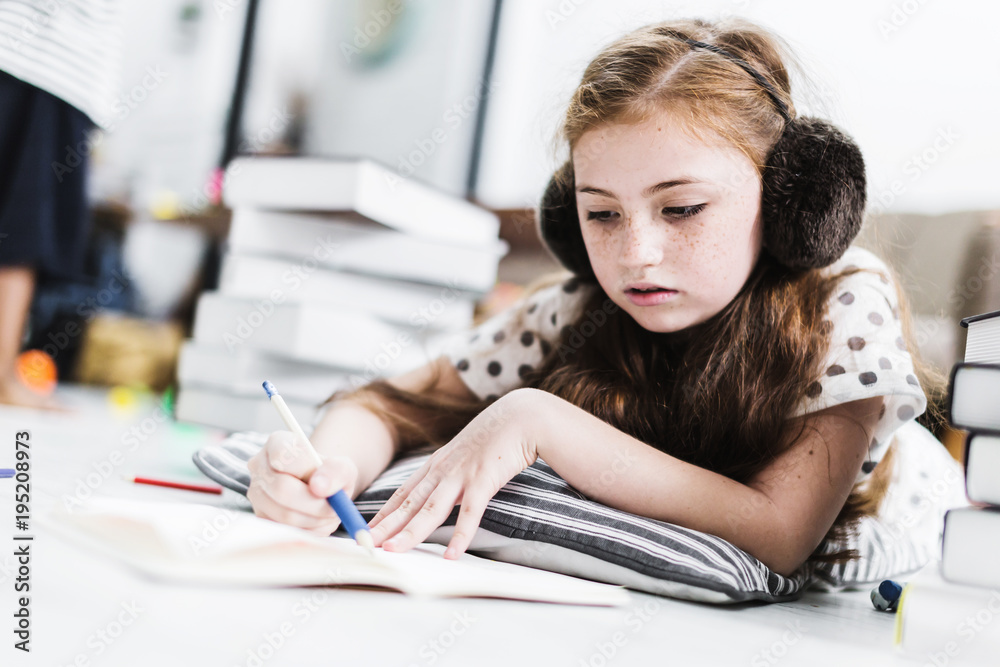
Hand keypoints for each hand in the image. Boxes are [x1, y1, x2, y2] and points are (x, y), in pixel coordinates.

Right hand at [247, 430, 359, 535]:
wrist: (321, 490)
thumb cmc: (330, 475)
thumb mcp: (343, 467)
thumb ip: (336, 470)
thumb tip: (319, 488)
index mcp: (277, 443)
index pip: (283, 455)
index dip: (307, 471)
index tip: (326, 483)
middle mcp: (259, 466)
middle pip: (281, 489)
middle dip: (314, 504)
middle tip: (334, 508)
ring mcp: (256, 493)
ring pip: (283, 513)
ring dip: (314, 519)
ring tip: (329, 514)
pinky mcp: (260, 516)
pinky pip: (284, 529)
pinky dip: (307, 530)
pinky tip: (317, 521)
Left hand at [367, 389, 539, 558]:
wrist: (521, 416)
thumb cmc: (497, 436)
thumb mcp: (466, 454)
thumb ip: (453, 473)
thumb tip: (447, 494)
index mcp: (437, 464)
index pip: (404, 493)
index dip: (385, 512)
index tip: (368, 528)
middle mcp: (443, 470)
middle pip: (409, 503)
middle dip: (386, 526)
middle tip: (365, 543)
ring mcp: (462, 474)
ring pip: (430, 509)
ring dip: (410, 532)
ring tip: (392, 551)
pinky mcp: (483, 479)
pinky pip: (470, 512)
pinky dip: (460, 535)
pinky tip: (452, 554)